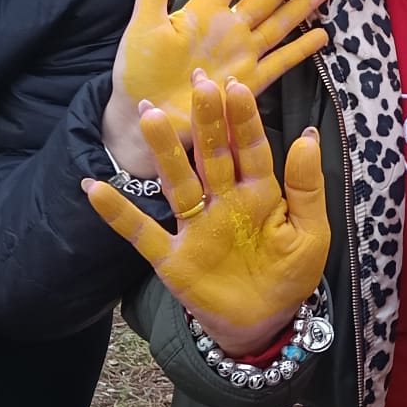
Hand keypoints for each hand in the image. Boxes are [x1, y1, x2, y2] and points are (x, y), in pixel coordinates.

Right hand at [84, 73, 328, 341]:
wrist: (266, 325)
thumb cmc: (290, 275)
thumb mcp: (311, 233)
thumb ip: (306, 187)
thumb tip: (307, 135)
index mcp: (259, 193)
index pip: (250, 149)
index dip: (242, 119)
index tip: (235, 85)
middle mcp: (222, 202)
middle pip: (211, 155)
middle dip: (205, 120)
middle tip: (197, 82)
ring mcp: (194, 227)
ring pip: (176, 182)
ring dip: (163, 151)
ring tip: (149, 116)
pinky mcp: (172, 257)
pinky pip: (141, 232)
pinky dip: (118, 212)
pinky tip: (95, 187)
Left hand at [108, 0, 331, 148]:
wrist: (143, 116)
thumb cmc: (137, 70)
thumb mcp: (142, 24)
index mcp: (203, 9)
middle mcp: (229, 28)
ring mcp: (242, 54)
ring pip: (279, 23)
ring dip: (303, 4)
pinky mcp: (248, 83)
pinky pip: (280, 63)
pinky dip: (300, 50)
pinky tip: (321, 36)